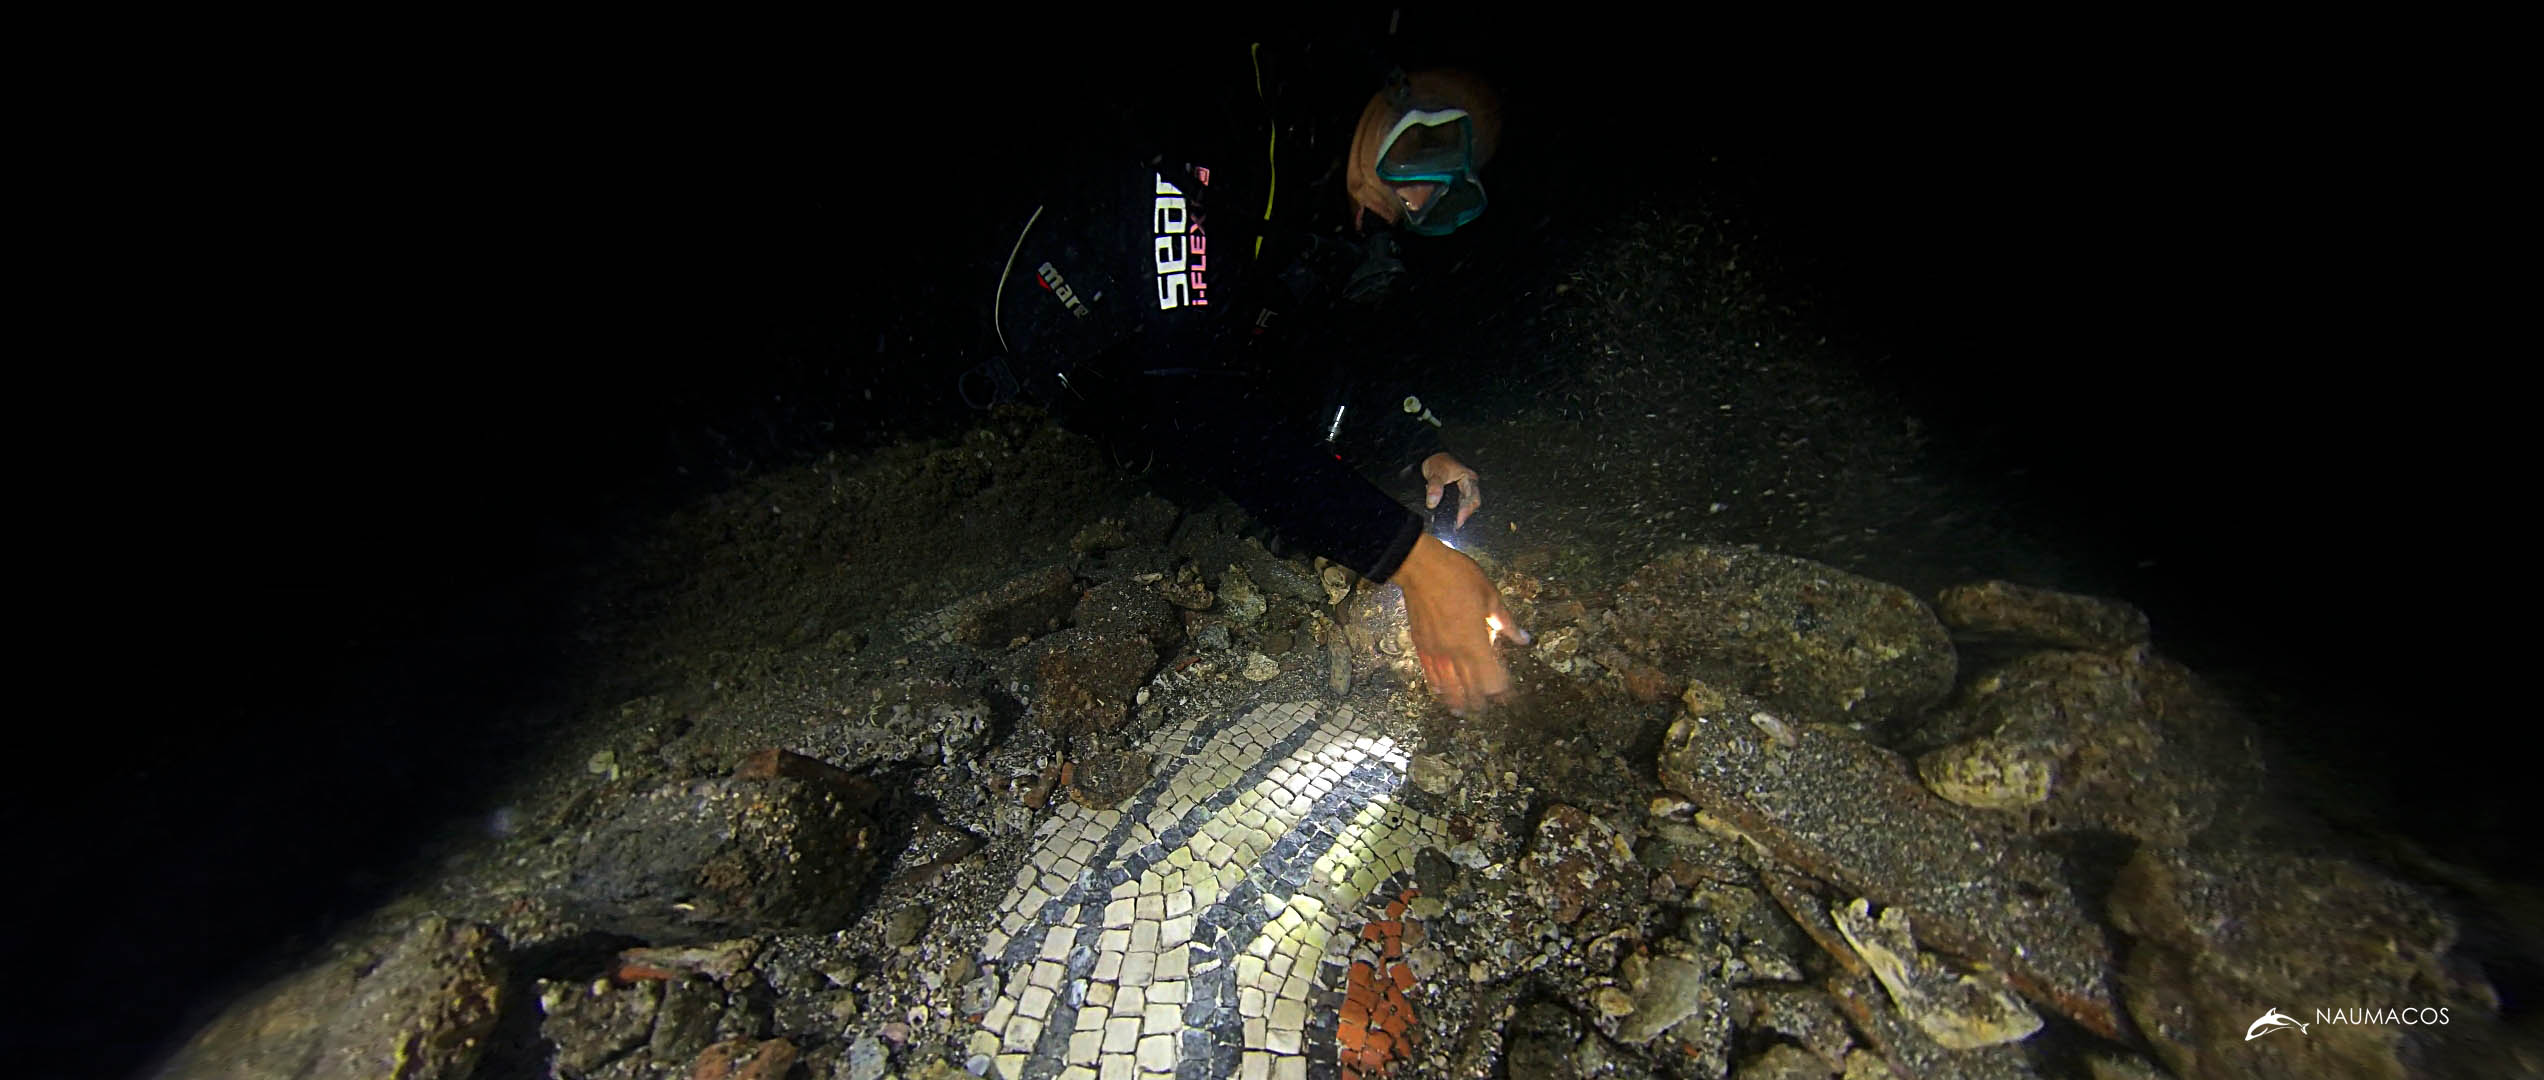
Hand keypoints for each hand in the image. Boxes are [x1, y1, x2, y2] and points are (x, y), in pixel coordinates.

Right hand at [1389, 534, 1531, 715]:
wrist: (1420, 567)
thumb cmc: (1458, 577)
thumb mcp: (1490, 595)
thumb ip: (1505, 622)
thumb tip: (1523, 639)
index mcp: (1475, 641)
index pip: (1491, 679)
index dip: (1502, 691)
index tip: (1510, 697)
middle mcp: (1455, 654)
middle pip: (1470, 689)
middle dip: (1481, 702)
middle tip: (1489, 709)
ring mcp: (1436, 652)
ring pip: (1448, 687)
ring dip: (1459, 701)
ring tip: (1466, 712)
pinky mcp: (1421, 647)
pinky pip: (1430, 675)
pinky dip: (1438, 688)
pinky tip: (1443, 694)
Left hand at [1421, 453, 1482, 529]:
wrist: (1429, 457)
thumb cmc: (1437, 461)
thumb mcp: (1436, 473)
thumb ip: (1435, 486)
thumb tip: (1432, 502)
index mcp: (1469, 478)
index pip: (1473, 499)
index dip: (1467, 511)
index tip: (1458, 521)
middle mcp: (1468, 485)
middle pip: (1471, 504)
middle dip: (1463, 515)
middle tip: (1454, 526)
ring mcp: (1463, 489)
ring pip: (1465, 505)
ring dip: (1459, 513)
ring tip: (1451, 524)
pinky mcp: (1456, 492)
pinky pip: (1458, 504)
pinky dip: (1453, 510)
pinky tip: (1447, 516)